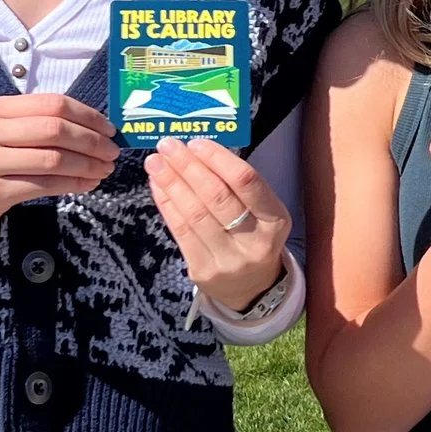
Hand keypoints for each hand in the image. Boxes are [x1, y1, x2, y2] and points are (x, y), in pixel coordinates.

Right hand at [0, 94, 118, 243]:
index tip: (109, 129)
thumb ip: (32, 124)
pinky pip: (43, 185)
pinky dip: (73, 184)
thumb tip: (90, 127)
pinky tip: (87, 184)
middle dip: (92, 141)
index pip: (52, 103)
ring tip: (104, 170)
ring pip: (53, 158)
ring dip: (87, 165)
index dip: (88, 115)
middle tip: (112, 152)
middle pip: (55, 128)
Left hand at [148, 139, 290, 313]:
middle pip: (217, 197)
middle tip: (168, 145)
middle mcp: (254, 241)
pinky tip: (158, 186)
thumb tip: (197, 152)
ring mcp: (228, 260)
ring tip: (155, 162)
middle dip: (188, 167)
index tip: (196, 142)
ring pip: (195, 214)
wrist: (252, 289)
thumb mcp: (262, 213)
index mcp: (275, 220)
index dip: (218, 159)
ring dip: (171, 183)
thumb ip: (237, 187)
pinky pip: (180, 232)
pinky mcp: (203, 271)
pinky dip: (167, 205)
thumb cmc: (254, 237)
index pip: (246, 182)